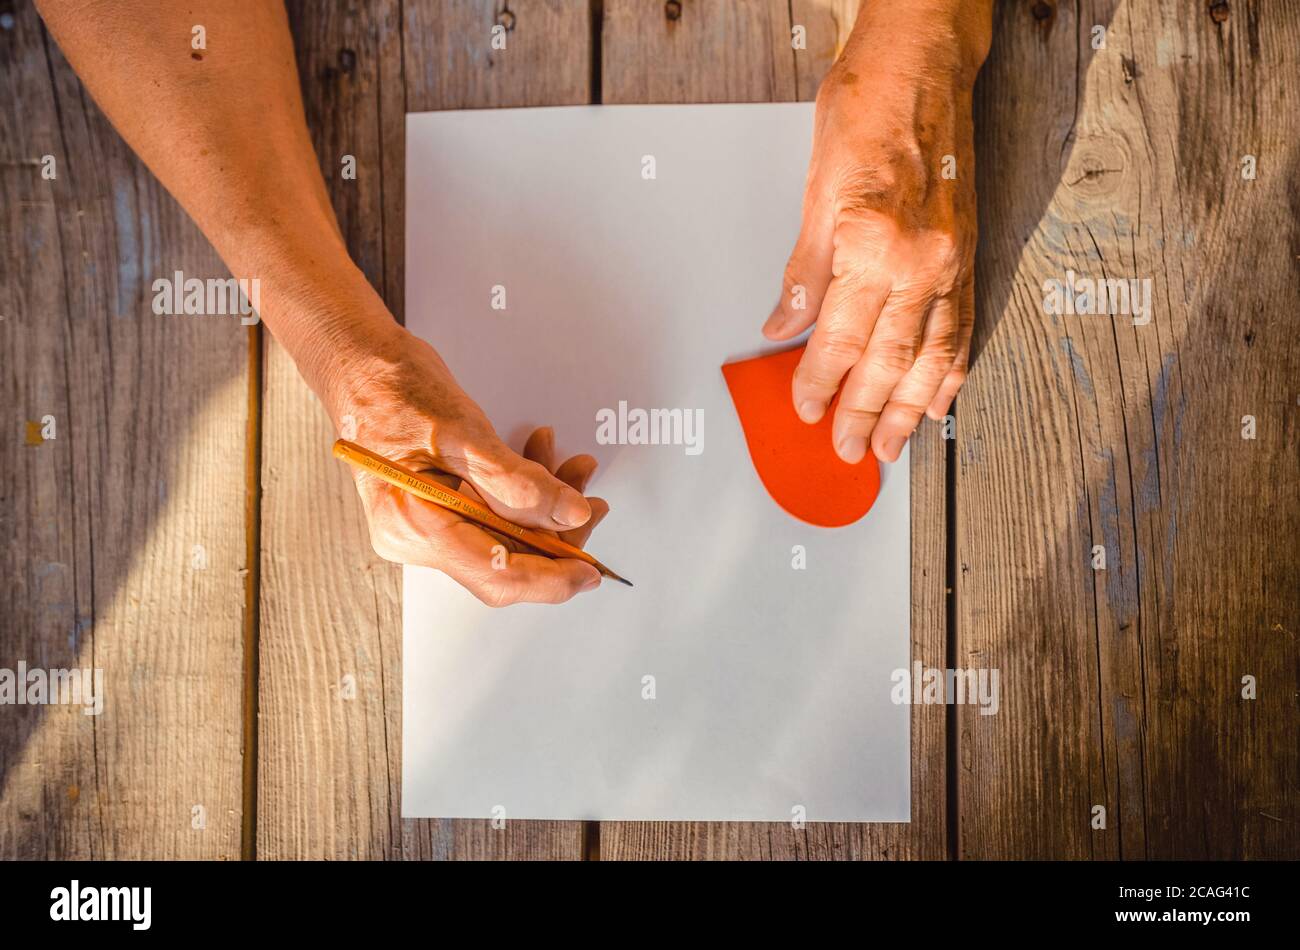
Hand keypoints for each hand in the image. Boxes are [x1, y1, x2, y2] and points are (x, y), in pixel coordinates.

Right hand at [335, 327, 607, 606]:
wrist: (357, 362)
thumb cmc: (392, 386)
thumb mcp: (462, 430)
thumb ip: (516, 481)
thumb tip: (568, 515)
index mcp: (412, 526)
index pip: (496, 572)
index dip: (552, 577)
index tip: (591, 570)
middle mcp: (412, 538)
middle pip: (503, 561)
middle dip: (555, 534)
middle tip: (590, 500)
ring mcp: (421, 528)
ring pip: (501, 538)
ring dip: (542, 509)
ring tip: (571, 468)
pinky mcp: (433, 512)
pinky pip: (489, 518)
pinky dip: (520, 496)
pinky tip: (539, 461)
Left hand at [763, 2, 990, 463]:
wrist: (923, 64)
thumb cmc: (866, 110)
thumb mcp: (816, 189)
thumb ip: (804, 270)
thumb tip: (784, 326)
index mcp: (872, 245)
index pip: (839, 338)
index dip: (819, 381)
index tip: (806, 410)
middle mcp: (919, 262)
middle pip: (887, 360)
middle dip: (864, 413)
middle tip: (849, 452)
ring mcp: (950, 261)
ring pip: (929, 355)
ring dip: (908, 408)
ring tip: (892, 445)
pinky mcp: (967, 253)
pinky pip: (962, 326)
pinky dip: (951, 370)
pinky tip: (940, 399)